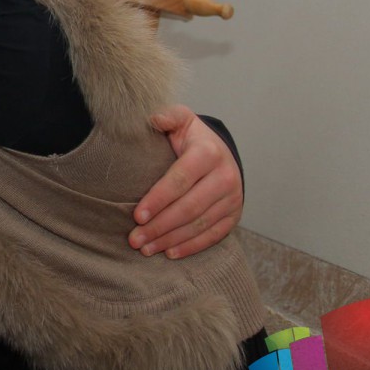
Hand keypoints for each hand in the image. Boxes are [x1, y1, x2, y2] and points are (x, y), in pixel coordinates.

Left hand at [129, 105, 242, 258]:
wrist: (219, 151)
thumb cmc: (190, 137)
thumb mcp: (180, 120)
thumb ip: (166, 116)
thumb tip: (152, 118)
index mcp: (208, 152)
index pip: (181, 179)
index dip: (159, 199)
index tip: (137, 216)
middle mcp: (225, 176)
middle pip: (189, 207)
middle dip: (160, 226)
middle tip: (135, 239)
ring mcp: (232, 198)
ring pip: (199, 224)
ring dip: (171, 240)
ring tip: (145, 249)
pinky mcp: (234, 215)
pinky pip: (213, 235)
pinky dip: (191, 246)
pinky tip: (169, 253)